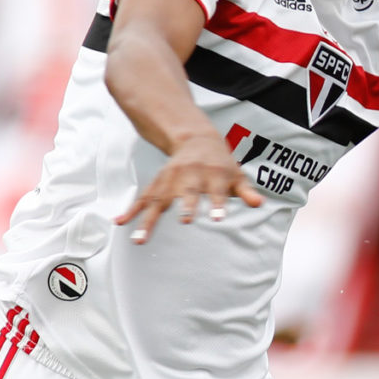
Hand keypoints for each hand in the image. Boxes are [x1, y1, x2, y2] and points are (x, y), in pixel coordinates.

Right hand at [115, 130, 262, 244]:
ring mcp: (171, 180)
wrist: (196, 140)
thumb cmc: (220, 163)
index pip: (218, 192)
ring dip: (148, 220)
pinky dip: (131, 211)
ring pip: (159, 200)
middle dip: (186, 206)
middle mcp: (190, 177)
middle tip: (185, 220)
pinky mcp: (157, 184)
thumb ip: (247, 191)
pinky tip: (120, 223)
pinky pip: (142, 198)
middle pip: (187, 193)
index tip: (219, 218)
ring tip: (140, 239)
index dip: (218, 204)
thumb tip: (259, 204)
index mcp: (213, 176)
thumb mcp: (237, 175)